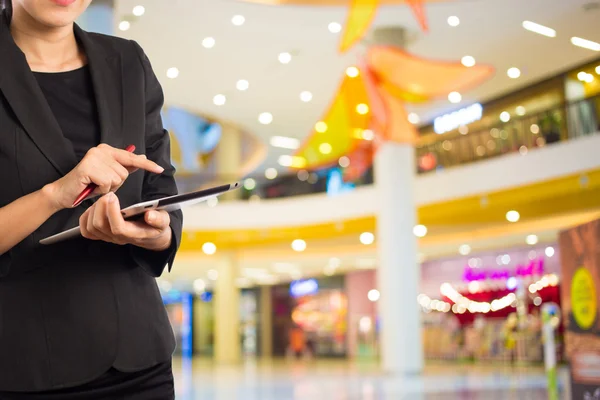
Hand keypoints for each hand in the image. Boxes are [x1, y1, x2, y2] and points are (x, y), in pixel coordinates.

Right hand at [44, 144, 163, 210]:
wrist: (64, 193)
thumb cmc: (87, 185)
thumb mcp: (110, 176)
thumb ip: (125, 167)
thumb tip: (142, 158)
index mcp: (107, 150)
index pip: (131, 157)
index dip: (147, 165)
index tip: (160, 169)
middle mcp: (101, 150)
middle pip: (125, 172)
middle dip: (116, 183)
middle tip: (101, 184)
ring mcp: (94, 157)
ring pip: (118, 179)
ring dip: (108, 188)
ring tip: (96, 185)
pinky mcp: (88, 167)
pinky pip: (108, 183)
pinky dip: (101, 190)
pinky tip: (91, 187)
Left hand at [80, 192, 171, 250]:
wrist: (151, 235)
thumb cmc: (156, 225)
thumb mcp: (164, 221)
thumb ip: (159, 219)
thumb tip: (150, 215)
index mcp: (134, 234)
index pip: (118, 228)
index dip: (112, 212)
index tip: (113, 196)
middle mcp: (118, 238)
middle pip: (100, 226)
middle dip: (101, 207)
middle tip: (109, 194)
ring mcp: (109, 238)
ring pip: (91, 227)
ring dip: (94, 210)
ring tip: (104, 199)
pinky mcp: (102, 235)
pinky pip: (86, 230)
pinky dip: (86, 217)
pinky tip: (94, 207)